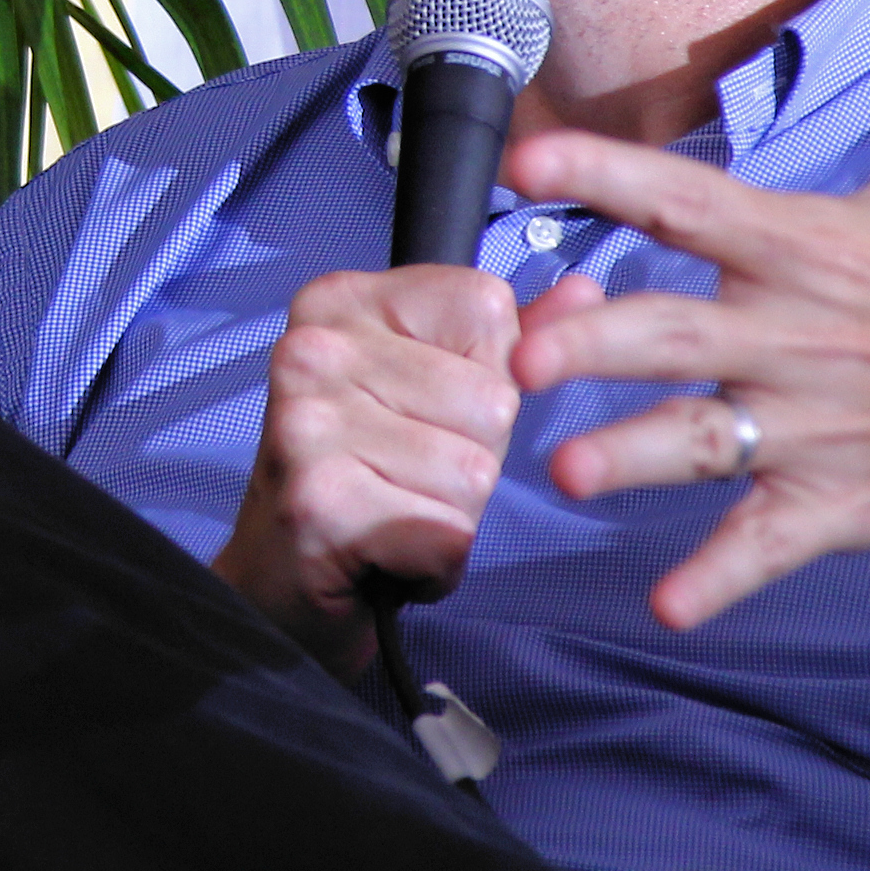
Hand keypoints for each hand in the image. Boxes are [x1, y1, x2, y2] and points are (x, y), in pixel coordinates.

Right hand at [214, 266, 521, 677]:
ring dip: (454, 514)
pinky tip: (388, 554)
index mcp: (341, 300)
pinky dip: (436, 563)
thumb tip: (588, 290)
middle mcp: (313, 350)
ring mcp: (309, 425)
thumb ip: (512, 338)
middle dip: (474, 457)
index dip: (487, 378)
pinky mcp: (319, 503)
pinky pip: (447, 534)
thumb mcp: (439, 384)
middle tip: (407, 474)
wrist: (281, 580)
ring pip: (473, 473)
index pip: (488, 311)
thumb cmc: (369, 470)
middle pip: (491, 400)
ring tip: (396, 511)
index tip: (427, 409)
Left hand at [508, 0, 869, 626]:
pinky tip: (666, 608)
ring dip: (633, 461)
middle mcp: (810, 336)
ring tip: (562, 473)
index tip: (529, 160)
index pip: (695, 200)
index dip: (605, 174)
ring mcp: (828, 427)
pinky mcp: (854, 498)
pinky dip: (723, 576)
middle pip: (678, 338)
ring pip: (706, 449)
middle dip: (594, 344)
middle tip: (521, 349)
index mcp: (825, 238)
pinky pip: (774, 545)